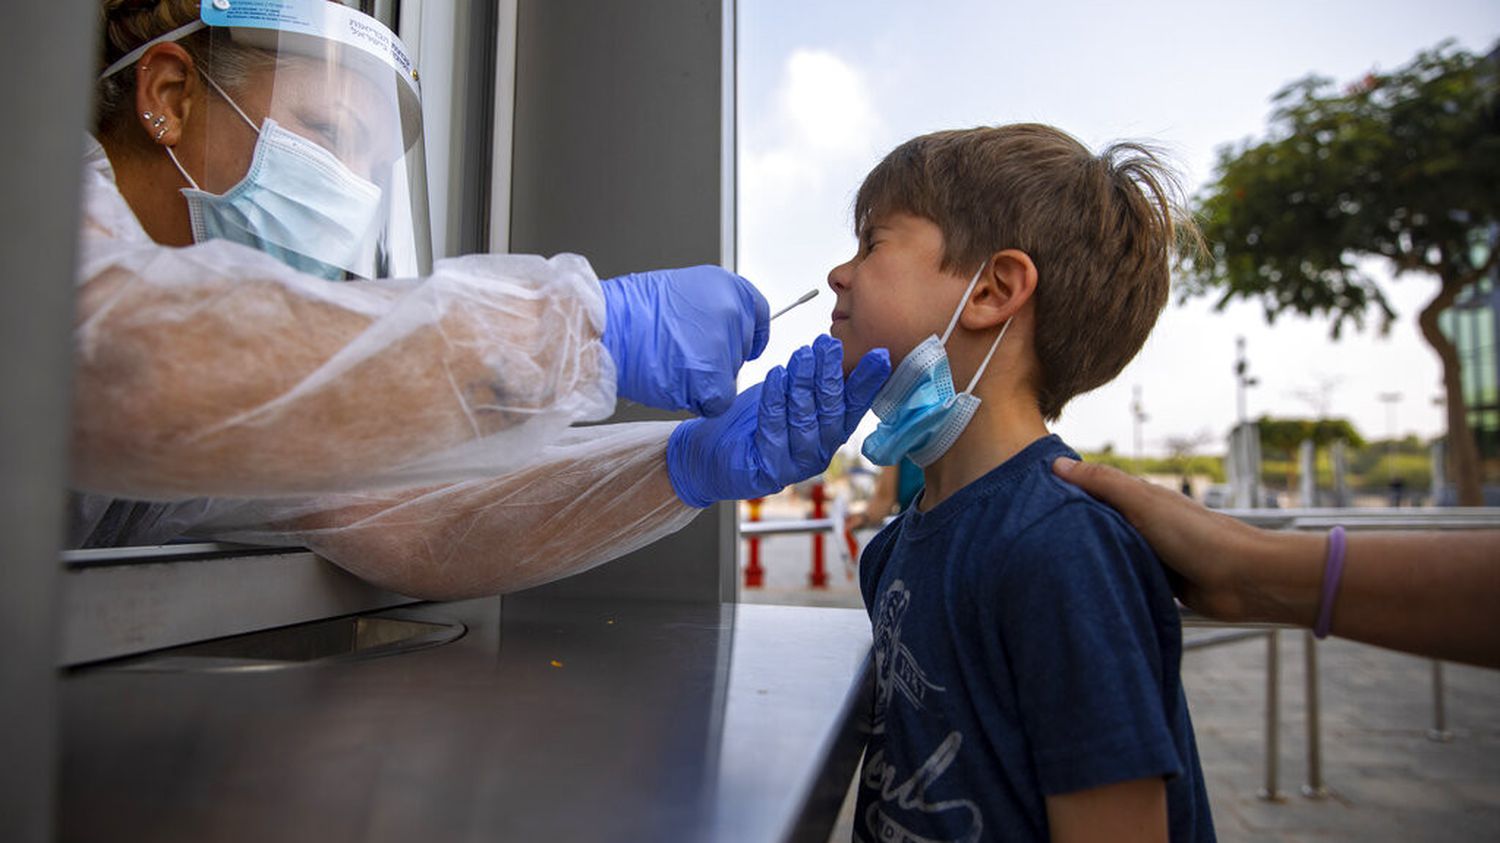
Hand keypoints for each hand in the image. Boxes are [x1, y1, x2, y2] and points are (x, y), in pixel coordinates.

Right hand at [600, 266, 769, 415]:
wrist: (606, 328)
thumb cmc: (630, 312)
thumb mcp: (681, 292)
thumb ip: (710, 309)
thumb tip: (722, 329)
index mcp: (727, 286)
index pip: (759, 314)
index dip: (751, 334)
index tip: (749, 346)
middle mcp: (732, 312)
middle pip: (742, 350)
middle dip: (718, 358)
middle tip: (683, 354)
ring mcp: (725, 345)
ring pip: (729, 377)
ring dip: (705, 379)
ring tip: (672, 364)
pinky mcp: (714, 378)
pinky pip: (719, 401)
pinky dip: (700, 401)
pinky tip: (676, 384)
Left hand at [666, 336, 890, 506]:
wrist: (709, 454)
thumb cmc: (751, 423)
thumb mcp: (787, 395)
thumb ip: (811, 381)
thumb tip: (831, 346)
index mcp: (829, 433)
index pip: (854, 406)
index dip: (867, 381)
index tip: (878, 355)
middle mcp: (819, 451)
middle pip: (832, 412)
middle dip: (831, 375)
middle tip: (829, 345)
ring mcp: (796, 465)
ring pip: (806, 420)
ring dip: (805, 384)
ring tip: (803, 355)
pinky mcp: (770, 471)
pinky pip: (774, 429)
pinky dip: (776, 399)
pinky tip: (776, 375)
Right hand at [1051, 457, 1268, 620]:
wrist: (1243, 581)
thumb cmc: (1199, 536)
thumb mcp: (1144, 502)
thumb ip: (1103, 483)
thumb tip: (1058, 463)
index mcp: (1139, 498)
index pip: (1092, 488)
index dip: (1064, 489)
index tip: (1028, 495)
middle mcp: (1142, 523)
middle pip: (1096, 521)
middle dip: (1070, 527)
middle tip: (1030, 535)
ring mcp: (1149, 553)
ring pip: (1107, 551)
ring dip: (1089, 557)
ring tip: (1049, 564)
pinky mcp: (1155, 581)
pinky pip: (1122, 577)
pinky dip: (1107, 579)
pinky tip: (1085, 586)